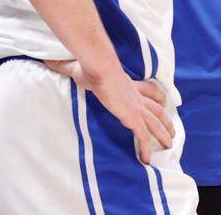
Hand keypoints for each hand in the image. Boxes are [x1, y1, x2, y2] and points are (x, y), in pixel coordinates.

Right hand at [45, 59, 173, 163]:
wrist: (100, 68)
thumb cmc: (91, 67)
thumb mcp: (78, 68)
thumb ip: (66, 66)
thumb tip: (49, 61)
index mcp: (127, 83)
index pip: (147, 90)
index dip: (157, 96)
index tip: (165, 101)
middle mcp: (135, 95)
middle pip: (157, 109)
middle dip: (165, 120)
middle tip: (172, 130)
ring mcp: (136, 106)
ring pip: (155, 123)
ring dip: (163, 134)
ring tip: (169, 144)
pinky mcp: (132, 117)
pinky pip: (142, 136)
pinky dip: (145, 148)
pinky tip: (147, 158)